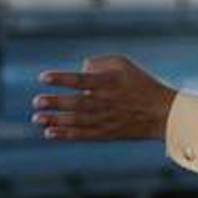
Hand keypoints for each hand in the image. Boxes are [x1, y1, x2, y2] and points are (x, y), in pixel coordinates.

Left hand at [32, 55, 177, 140]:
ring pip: (76, 121)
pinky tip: (49, 132)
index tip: (43, 78)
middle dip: (54, 103)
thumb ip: (99, 63)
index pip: (81, 81)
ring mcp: (106, 119)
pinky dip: (65, 134)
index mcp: (109, 83)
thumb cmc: (140, 83)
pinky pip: (83, 135)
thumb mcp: (124, 64)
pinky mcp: (106, 133)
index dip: (61, 79)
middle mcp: (106, 102)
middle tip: (36, 102)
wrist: (161, 113)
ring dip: (54, 120)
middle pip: (76, 103)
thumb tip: (79, 69)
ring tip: (37, 118)